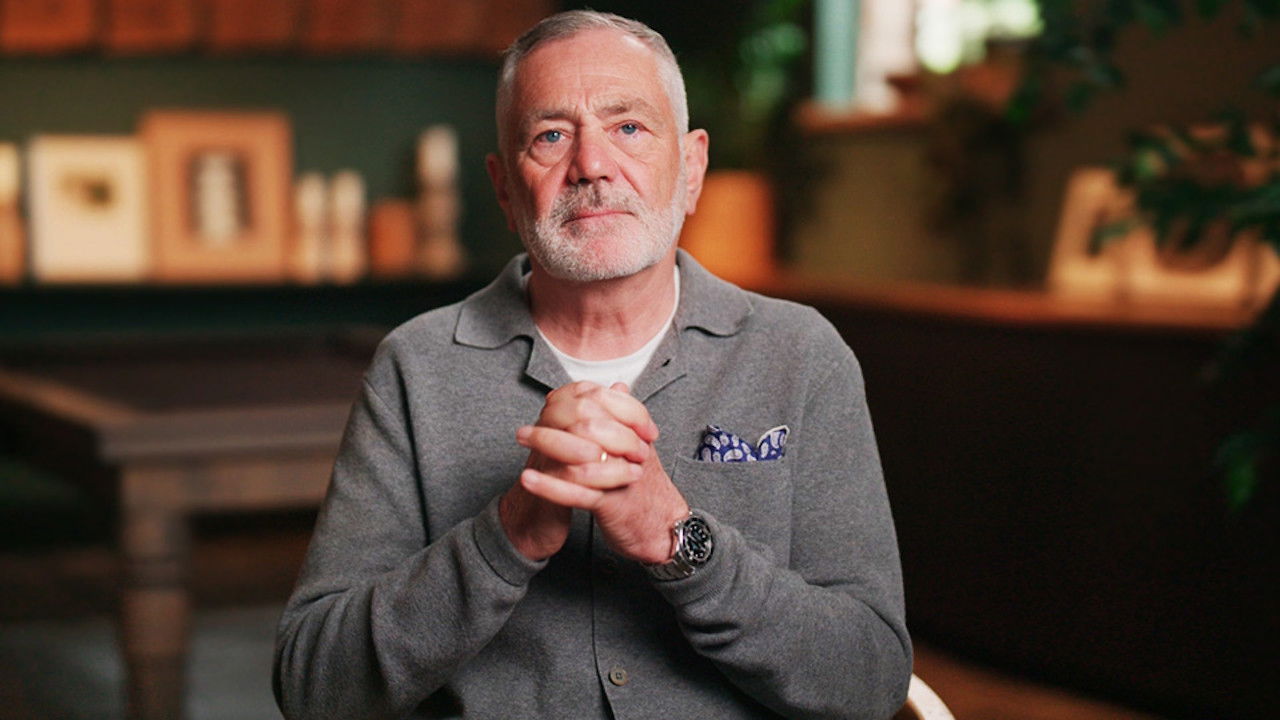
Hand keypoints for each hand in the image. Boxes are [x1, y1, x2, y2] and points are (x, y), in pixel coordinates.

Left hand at [516, 382, 688, 563]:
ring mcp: (622, 476)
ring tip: (522, 444)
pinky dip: (550, 485)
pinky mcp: (613, 503)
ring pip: (580, 454)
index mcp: (636, 434)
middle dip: (552, 422)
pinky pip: (578, 492)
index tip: (546, 406)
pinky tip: (528, 479)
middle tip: (523, 431)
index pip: (605, 402)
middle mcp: (632, 450)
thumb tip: (616, 386)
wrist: (666, 529)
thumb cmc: (648, 490)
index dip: (572, 401)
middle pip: (589, 423)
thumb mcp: (639, 449)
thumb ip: (625, 419)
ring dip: (546, 445)